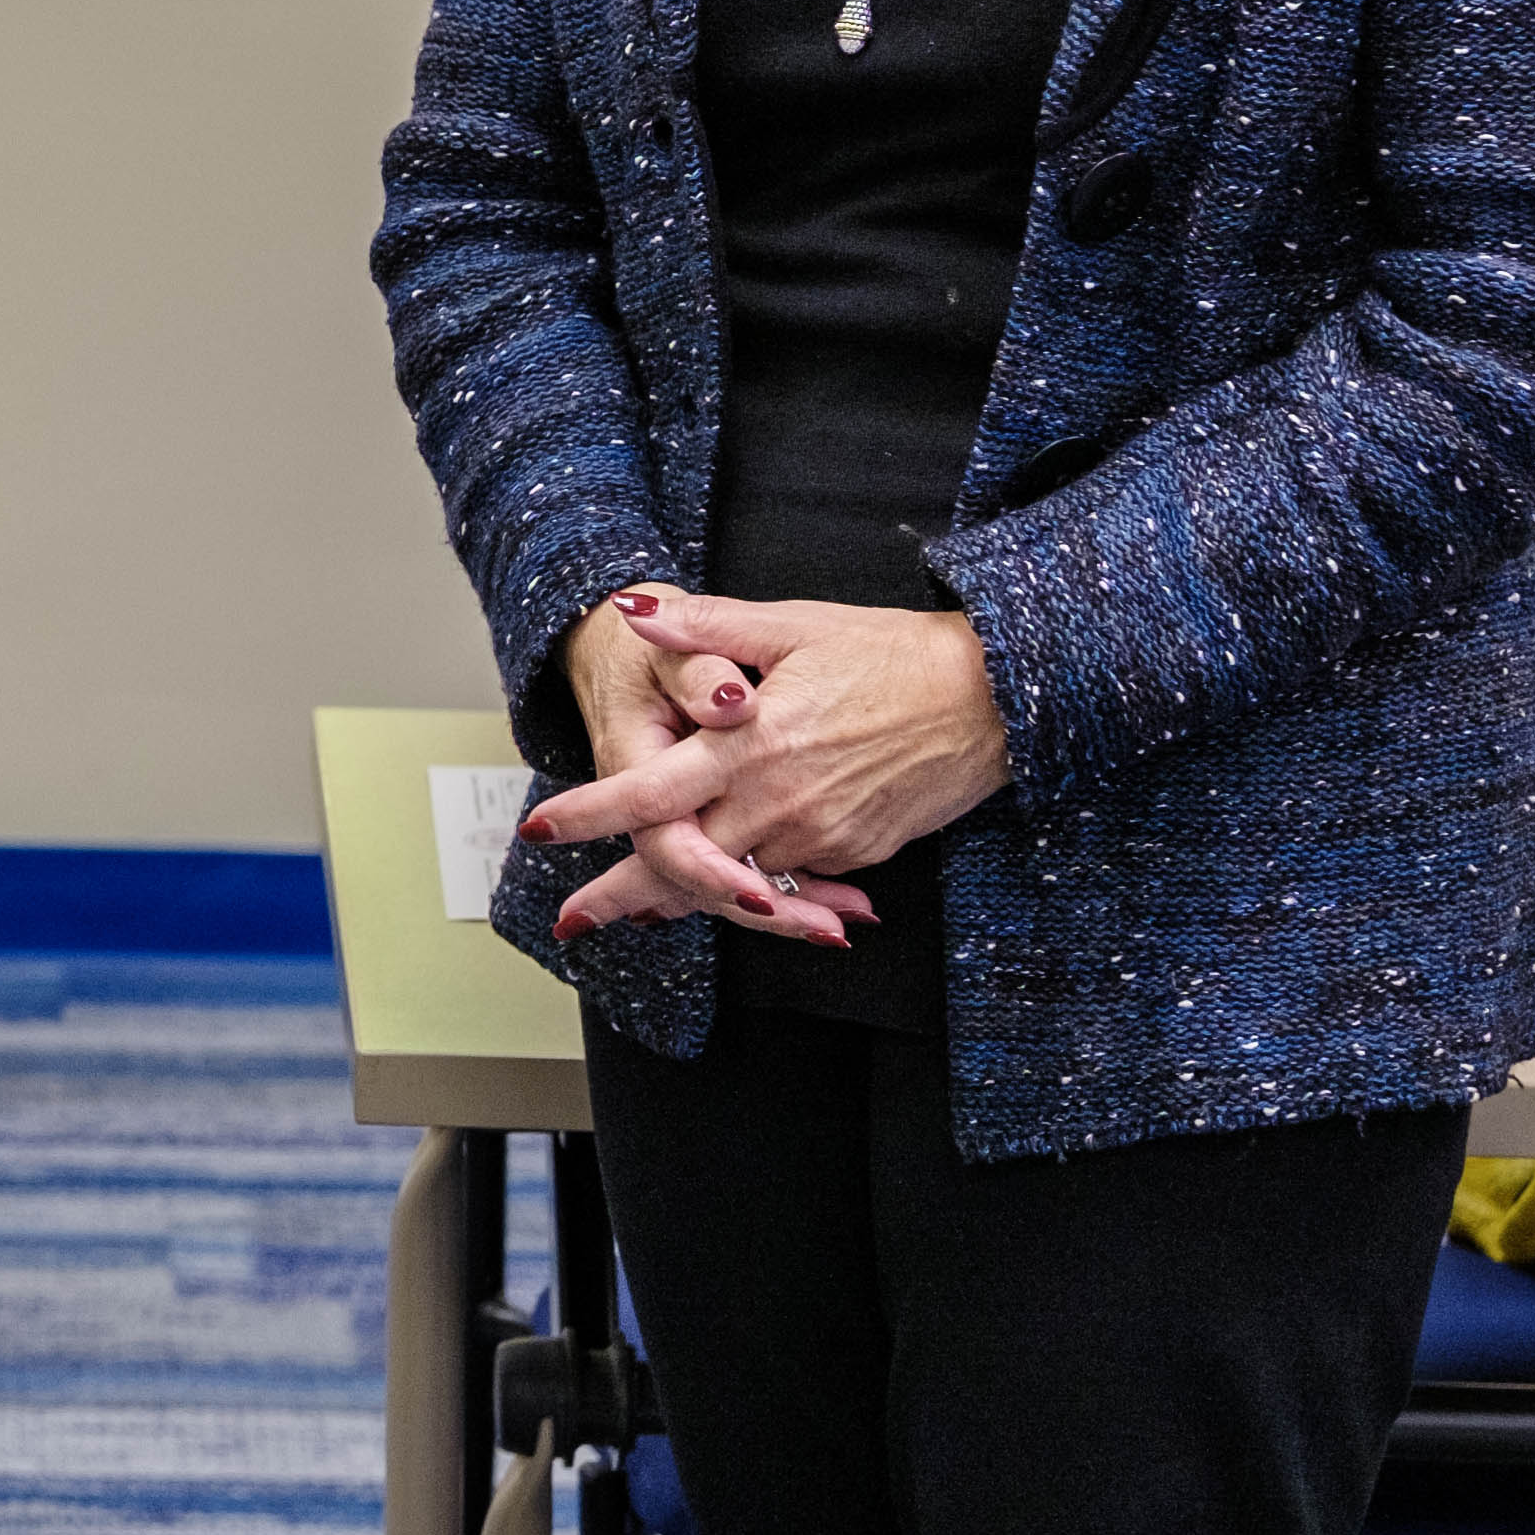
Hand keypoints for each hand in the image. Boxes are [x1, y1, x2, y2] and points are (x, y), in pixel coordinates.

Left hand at [532, 590, 1010, 944]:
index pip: (651, 792)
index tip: (539, 829)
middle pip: (682, 862)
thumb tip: (631, 614)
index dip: (590, 814)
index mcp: (751, 744)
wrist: (995, 698)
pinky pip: (788, 877)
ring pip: (734, 878)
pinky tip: (730, 892)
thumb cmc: (892, 651)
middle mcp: (779, 801)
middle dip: (622, 892)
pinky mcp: (857, 852)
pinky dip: (753, 887)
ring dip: (685, 895)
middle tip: (572, 921)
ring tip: (634, 911)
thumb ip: (706, 627)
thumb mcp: (793, 624)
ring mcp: (820, 835)